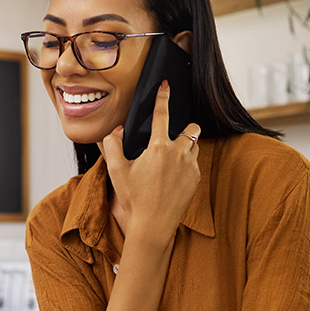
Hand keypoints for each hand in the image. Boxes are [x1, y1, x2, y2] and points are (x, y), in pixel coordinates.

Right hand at [102, 80, 200, 243]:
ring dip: (185, 146)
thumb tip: (117, 131)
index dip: (163, 97)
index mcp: (158, 147)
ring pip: (195, 144)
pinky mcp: (197, 179)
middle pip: (190, 127)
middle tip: (168, 141)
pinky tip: (172, 179)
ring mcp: (191, 166)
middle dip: (183, 129)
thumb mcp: (116, 171)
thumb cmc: (134, 199)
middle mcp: (179, 153)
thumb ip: (112, 145)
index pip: (162, 114)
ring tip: (169, 162)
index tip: (166, 85)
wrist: (153, 225)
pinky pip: (195, 163)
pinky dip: (186, 164)